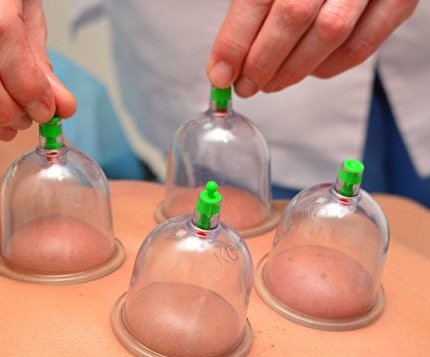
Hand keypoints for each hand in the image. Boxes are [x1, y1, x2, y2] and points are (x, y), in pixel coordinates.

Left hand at [207, 0, 418, 96]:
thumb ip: (252, 9)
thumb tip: (225, 64)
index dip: (235, 42)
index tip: (220, 74)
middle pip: (292, 17)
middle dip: (262, 62)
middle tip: (246, 86)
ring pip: (329, 34)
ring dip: (292, 71)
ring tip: (270, 83)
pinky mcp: (399, 0)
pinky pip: (360, 47)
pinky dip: (327, 68)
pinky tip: (307, 71)